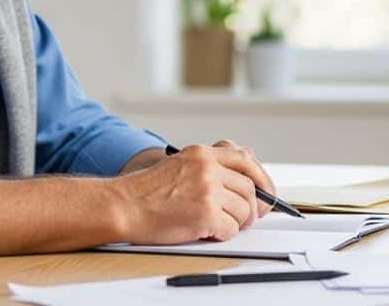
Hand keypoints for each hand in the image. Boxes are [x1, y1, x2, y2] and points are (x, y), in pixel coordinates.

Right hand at [107, 142, 276, 243]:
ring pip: (243, 211)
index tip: (265, 192)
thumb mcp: (180, 164)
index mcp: (202, 153)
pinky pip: (230, 229)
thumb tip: (244, 182)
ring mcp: (208, 190)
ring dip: (236, 223)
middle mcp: (208, 168)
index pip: (246, 159)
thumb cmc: (147, 192)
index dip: (261, 178)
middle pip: (249, 188)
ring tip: (220, 225)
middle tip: (245, 219)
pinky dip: (223, 235)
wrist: (123, 206)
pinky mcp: (206, 214)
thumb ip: (209, 167)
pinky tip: (207, 232)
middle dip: (251, 208)